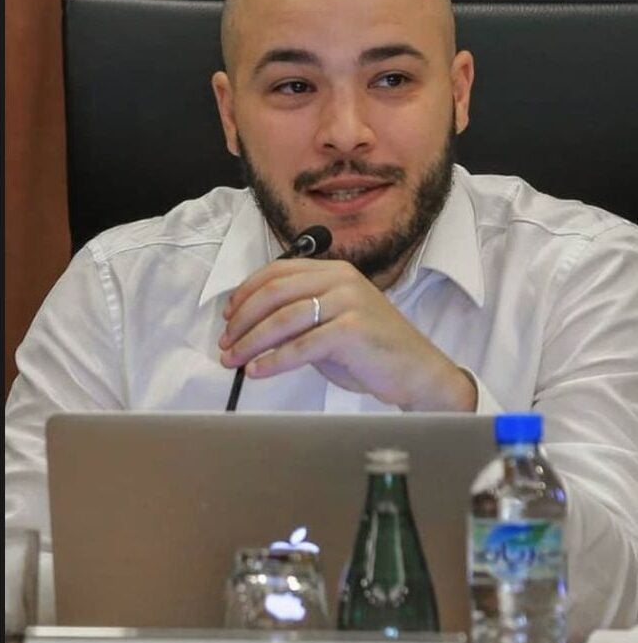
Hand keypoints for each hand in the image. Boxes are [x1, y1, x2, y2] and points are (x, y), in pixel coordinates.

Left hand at [219, 259, 475, 410]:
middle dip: (242, 320)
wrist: (417, 371)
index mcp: (332, 270)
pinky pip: (302, 345)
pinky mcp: (352, 330)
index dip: (245, 293)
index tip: (227, 317)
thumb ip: (298, 316)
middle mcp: (339, 279)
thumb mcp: (331, 322)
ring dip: (251, 342)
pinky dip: (274, 360)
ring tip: (234, 361)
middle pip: (274, 293)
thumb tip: (249, 327)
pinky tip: (258, 371)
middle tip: (225, 343)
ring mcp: (347, 302)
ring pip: (283, 319)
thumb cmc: (370, 349)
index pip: (276, 272)